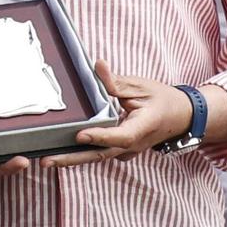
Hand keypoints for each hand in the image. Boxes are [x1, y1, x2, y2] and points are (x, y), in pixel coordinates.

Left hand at [41, 62, 194, 167]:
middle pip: (100, 154)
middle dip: (72, 158)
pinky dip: (79, 153)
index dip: (100, 136)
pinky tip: (59, 151)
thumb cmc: (162, 100)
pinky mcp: (119, 150)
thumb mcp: (141, 86)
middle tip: (47, 160)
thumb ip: (117, 81)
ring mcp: (125, 151)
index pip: (119, 135)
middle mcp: (132, 145)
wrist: (180, 117)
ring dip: (72, 158)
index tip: (80, 134)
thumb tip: (98, 66)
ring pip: (97, 156)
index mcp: (142, 128)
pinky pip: (98, 153)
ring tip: (46, 159)